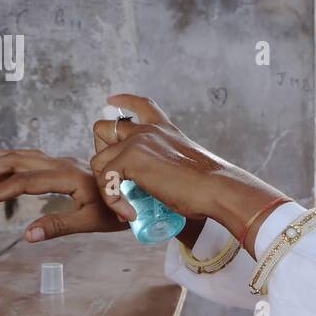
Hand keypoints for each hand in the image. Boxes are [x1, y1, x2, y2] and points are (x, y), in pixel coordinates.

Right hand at [0, 148, 126, 242]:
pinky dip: (10, 157)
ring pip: (21, 158)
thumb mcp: (92, 222)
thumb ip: (59, 226)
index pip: (22, 182)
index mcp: (67, 176)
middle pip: (16, 163)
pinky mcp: (64, 165)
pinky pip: (31, 157)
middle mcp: (62, 164)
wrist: (143, 197)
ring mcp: (63, 162)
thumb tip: (27, 235)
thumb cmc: (120, 211)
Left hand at [91, 94, 290, 254]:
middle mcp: (148, 130)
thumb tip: (161, 185)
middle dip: (100, 153)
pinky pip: (105, 181)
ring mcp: (138, 141)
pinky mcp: (131, 158)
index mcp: (164, 129)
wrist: (218, 189)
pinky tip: (130, 214)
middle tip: (114, 179)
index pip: (139, 105)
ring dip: (106, 186)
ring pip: (98, 160)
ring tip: (125, 206)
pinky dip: (113, 202)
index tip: (112, 100)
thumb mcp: (186, 166)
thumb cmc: (209, 187)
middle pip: (103, 128)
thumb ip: (169, 166)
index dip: (122, 101)